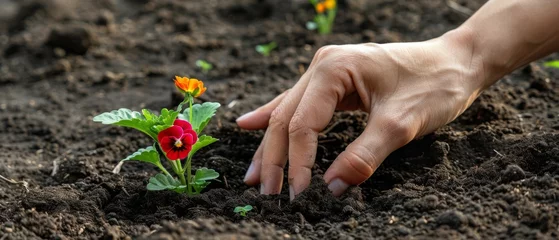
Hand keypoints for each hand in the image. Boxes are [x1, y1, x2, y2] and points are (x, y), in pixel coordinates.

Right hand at [237, 29, 484, 198]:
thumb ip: (364, 156)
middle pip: (287, 117)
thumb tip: (332, 188)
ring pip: (289, 113)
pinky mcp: (335, 82)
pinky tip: (249, 124)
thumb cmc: (435, 85)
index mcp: (335, 69)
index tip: (298, 194)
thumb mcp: (402, 124)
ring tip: (254, 175)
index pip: (303, 123)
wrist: (458, 62)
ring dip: (272, 145)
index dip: (298, 162)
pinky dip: (276, 119)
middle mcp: (324, 66)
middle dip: (275, 157)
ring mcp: (327, 71)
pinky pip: (300, 105)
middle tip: (266, 193)